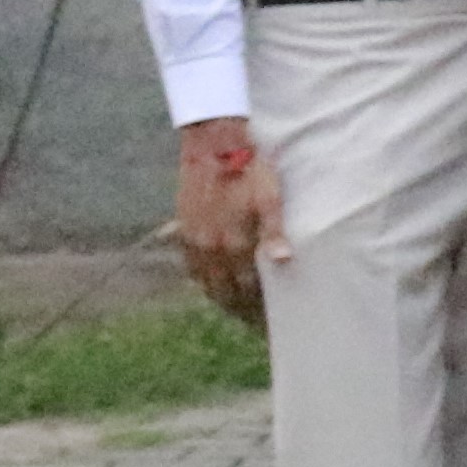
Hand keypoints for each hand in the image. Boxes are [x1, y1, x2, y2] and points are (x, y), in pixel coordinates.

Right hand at [172, 122, 277, 325]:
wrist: (213, 146)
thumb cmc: (251, 170)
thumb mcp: (271, 198)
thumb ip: (275, 232)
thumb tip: (282, 261)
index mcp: (234, 243)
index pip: (246, 287)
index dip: (256, 305)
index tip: (267, 319)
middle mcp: (210, 247)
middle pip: (223, 290)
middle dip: (238, 307)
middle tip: (251, 321)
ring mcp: (193, 240)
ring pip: (204, 280)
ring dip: (218, 296)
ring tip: (233, 308)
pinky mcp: (184, 229)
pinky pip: (190, 265)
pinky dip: (201, 278)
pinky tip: (210, 283)